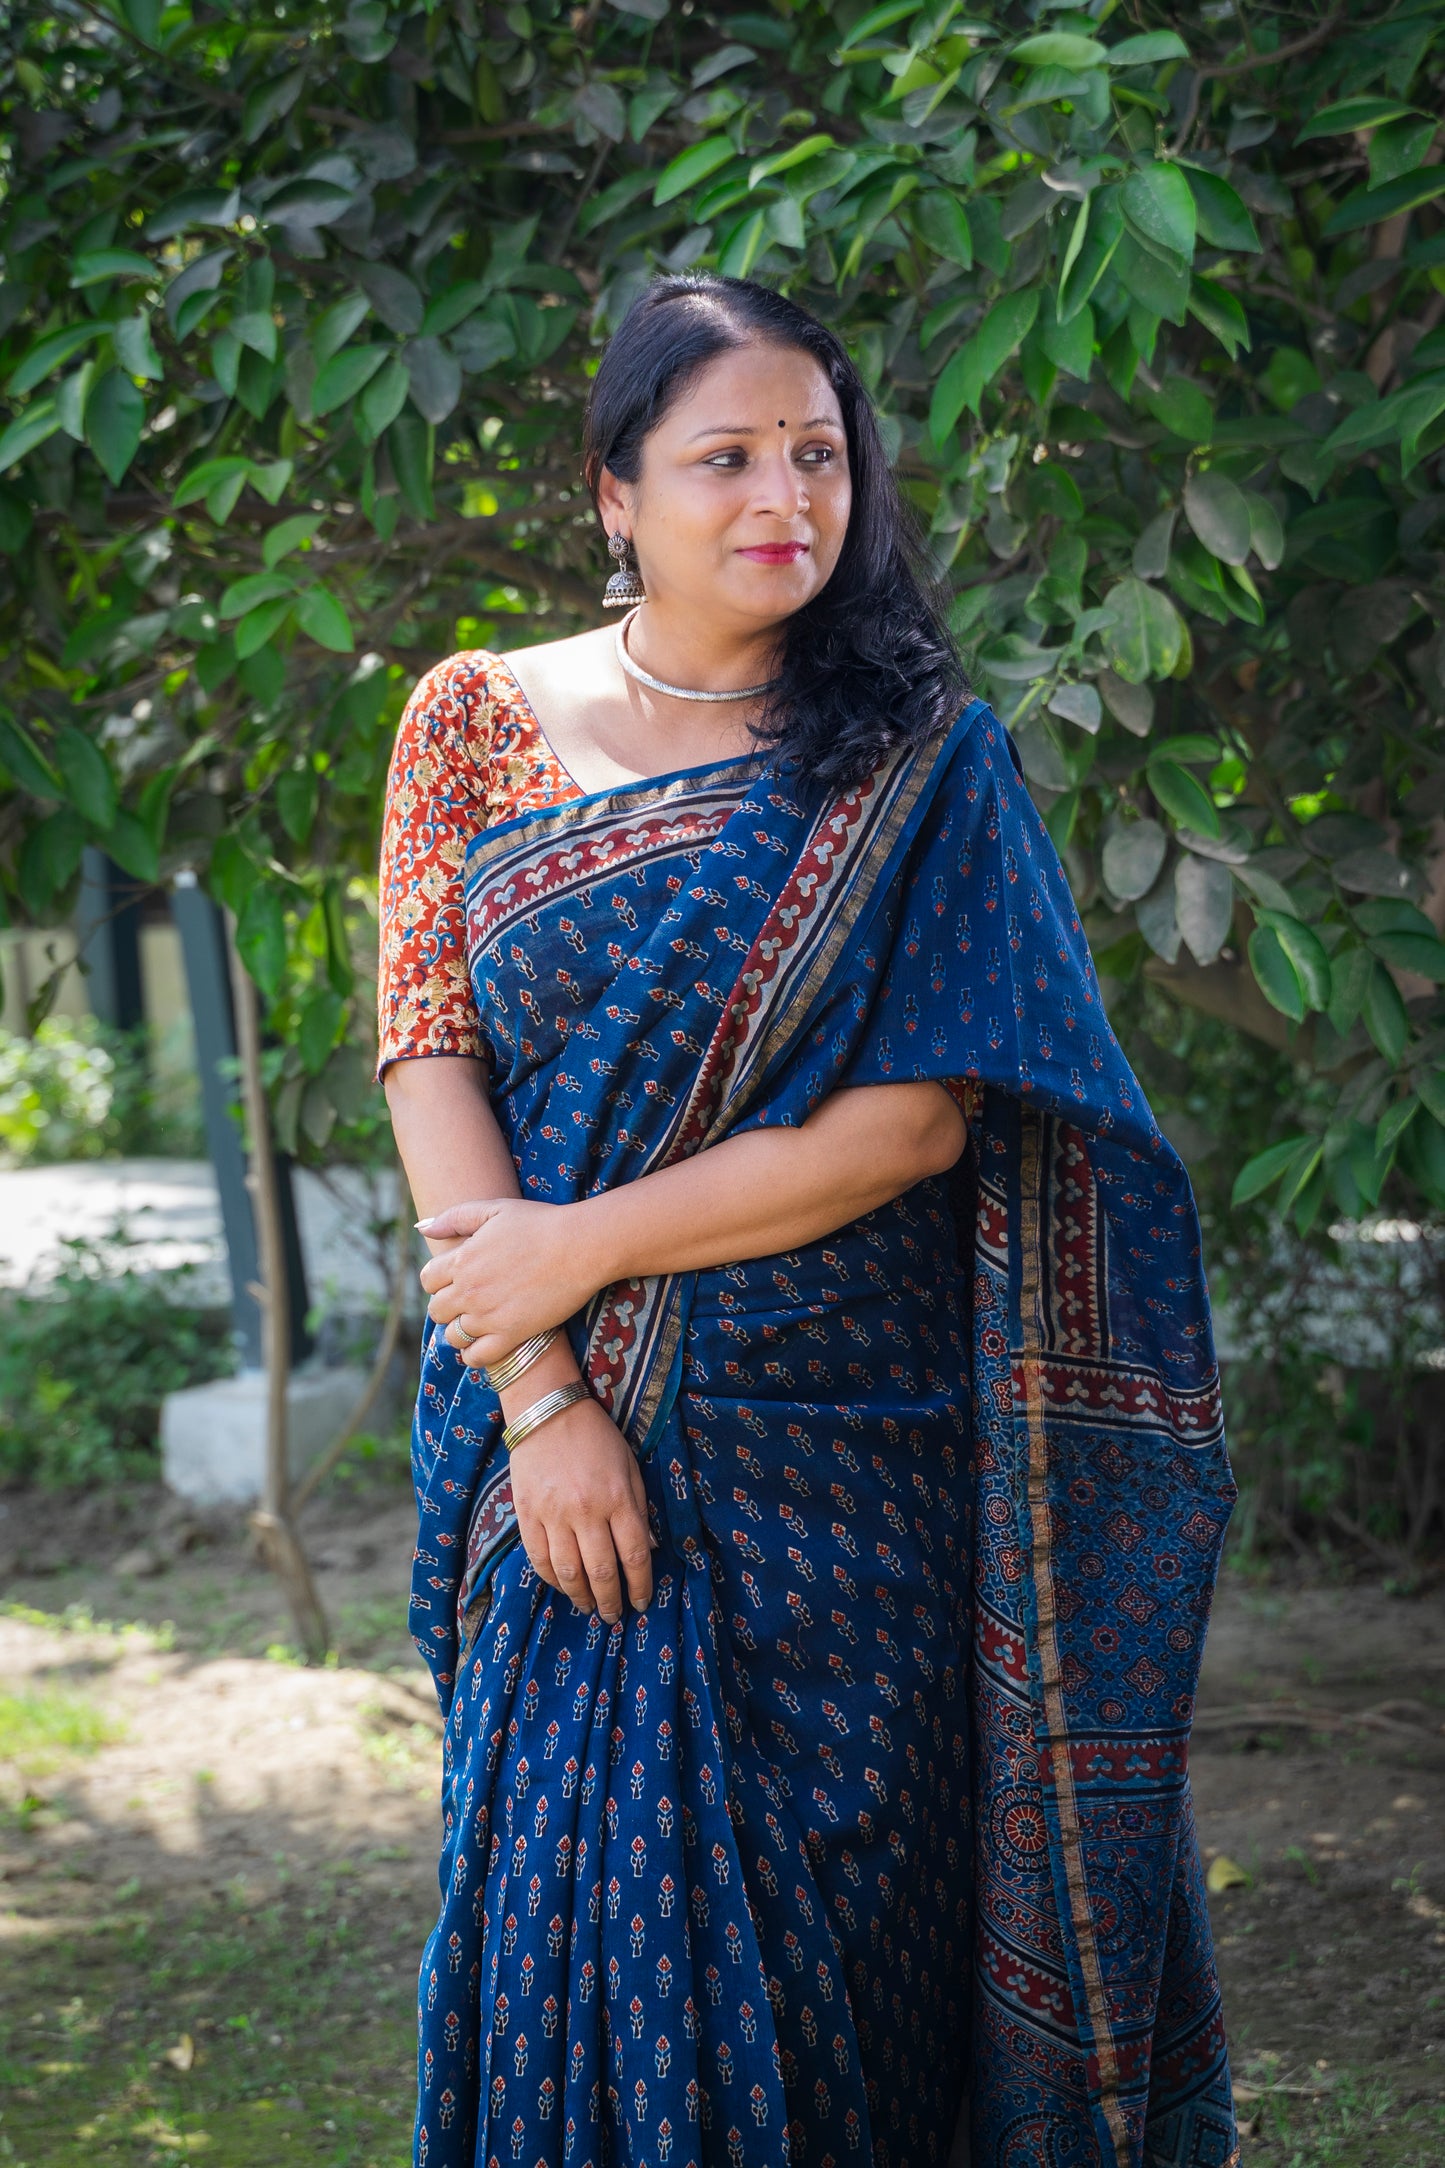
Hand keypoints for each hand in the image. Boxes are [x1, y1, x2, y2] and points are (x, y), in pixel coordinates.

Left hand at [418, 1197, 603, 1369]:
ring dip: (460, 1330)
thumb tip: (422, 1228)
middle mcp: (469, 1291)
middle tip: (468, 1301)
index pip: (428, 1280)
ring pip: (453, 1336)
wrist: (581, 1247)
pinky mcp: (511, 1335)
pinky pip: (477, 1357)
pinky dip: (474, 1355)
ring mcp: (488, 1316)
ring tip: (478, 1322)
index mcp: (462, 1259)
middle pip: (437, 1310)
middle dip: (448, 1306)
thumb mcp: (495, 1209)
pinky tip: (484, 1344)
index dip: (438, 1280)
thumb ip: (455, 1217)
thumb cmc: (541, 1223)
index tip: (455, 1280)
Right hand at [509, 1391, 655, 1621]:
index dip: (640, 1585)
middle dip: (610, 1600)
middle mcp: (587, 1510)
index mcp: (618, 1498)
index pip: (634, 1555)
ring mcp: (553, 1514)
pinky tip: (563, 1586)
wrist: (547, 1412)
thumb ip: (640, 1509)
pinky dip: (551, 1579)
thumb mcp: (630, 1467)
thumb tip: (647, 1551)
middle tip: (614, 1615)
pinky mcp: (527, 1514)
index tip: (642, 1601)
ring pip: (568, 1571)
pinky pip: (538, 1558)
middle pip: (602, 1571)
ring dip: (580, 1597)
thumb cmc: (597, 1438)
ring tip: (589, 1607)